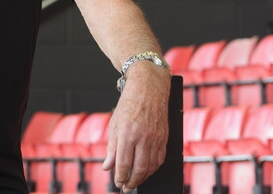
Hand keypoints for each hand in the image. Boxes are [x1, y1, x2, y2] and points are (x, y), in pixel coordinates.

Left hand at [102, 63, 170, 191]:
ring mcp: (156, 138)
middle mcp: (143, 137)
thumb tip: (108, 167)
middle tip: (126, 188)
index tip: (117, 184)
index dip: (120, 176)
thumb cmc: (128, 105)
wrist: (149, 89)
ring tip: (135, 182)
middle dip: (132, 181)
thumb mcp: (114, 124)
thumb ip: (112, 147)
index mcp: (127, 133)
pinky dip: (153, 169)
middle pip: (139, 168)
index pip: (123, 162)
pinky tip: (147, 171)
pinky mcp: (165, 138)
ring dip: (143, 177)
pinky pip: (160, 159)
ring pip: (151, 166)